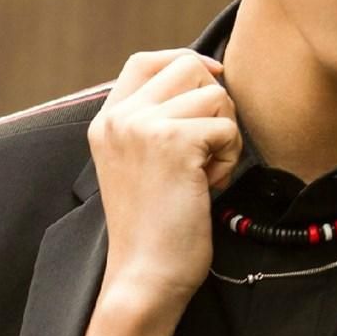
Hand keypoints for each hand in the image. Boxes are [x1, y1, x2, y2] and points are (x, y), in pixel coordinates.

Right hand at [86, 48, 242, 316]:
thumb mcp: (141, 163)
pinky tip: (208, 186)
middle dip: (213, 104)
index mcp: (108, 121)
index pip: (146, 60)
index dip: (186, 62)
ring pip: (215, 95)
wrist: (145, 275)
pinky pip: (226, 128)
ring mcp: (144, 126)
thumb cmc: (154, 228)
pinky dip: (229, 158)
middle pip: (188, 67)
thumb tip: (208, 79)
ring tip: (204, 174)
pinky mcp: (174, 142)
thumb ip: (157, 123)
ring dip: (224, 135)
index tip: (213, 82)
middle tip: (206, 151)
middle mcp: (120, 117)